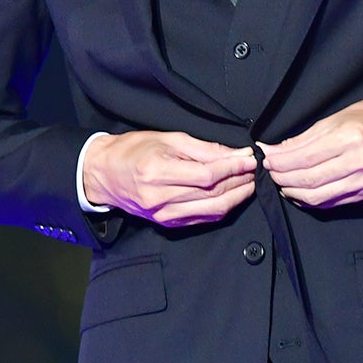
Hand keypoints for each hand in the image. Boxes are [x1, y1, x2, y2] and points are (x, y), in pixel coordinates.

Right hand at [83, 131, 257, 226]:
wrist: (104, 174)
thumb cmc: (134, 150)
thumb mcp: (168, 139)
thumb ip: (203, 148)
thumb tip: (234, 153)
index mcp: (157, 172)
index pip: (207, 175)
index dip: (233, 168)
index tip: (251, 158)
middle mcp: (159, 198)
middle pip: (212, 194)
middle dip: (240, 182)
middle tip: (257, 170)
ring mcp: (162, 215)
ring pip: (211, 210)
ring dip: (236, 197)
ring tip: (251, 183)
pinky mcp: (166, 224)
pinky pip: (202, 218)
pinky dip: (222, 208)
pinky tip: (234, 197)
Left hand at [260, 92, 362, 208]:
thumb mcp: (340, 116)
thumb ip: (309, 136)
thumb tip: (279, 150)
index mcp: (350, 136)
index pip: (303, 156)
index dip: (279, 160)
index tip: (266, 157)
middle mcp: (358, 161)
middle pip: (307, 179)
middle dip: (282, 177)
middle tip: (270, 171)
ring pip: (317, 196)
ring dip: (293, 192)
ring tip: (282, 183)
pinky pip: (331, 203)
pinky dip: (311, 200)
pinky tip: (300, 193)